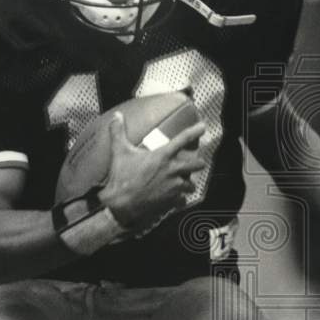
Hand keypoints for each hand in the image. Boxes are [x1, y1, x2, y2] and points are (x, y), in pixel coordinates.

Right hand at [98, 112, 205, 233]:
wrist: (121, 204)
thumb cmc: (121, 177)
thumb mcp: (119, 152)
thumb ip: (118, 132)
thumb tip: (116, 115)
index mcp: (162, 156)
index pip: (183, 139)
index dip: (195, 131)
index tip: (203, 127)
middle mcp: (172, 170)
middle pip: (196, 164)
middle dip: (198, 163)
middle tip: (196, 163)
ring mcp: (174, 187)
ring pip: (191, 184)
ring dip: (188, 183)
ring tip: (184, 183)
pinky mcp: (172, 201)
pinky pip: (182, 200)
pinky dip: (180, 199)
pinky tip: (176, 199)